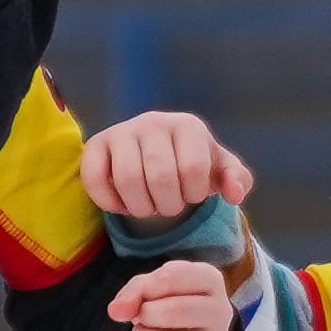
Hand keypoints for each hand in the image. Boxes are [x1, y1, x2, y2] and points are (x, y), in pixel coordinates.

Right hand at [80, 112, 253, 225]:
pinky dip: (109, 203)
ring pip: (128, 179)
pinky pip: (95, 179)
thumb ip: (236, 180)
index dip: (194, 194)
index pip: (193, 169)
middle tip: (170, 207)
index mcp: (187, 125)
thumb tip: (234, 194)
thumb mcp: (219, 171)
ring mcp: (122, 131)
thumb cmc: (191, 163)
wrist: (157, 151)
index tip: (192, 195)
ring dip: (141, 207)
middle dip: (168, 205)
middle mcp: (153, 121)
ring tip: (148, 208)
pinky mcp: (95, 145)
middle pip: (160, 177)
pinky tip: (122, 206)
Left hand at [112, 261, 234, 330]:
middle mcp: (221, 312)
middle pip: (173, 312)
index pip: (170, 278)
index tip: (143, 297)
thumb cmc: (168, 301)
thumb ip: (133, 292)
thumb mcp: (150, 287)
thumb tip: (116, 311)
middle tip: (143, 319)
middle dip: (143, 316)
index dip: (144, 290)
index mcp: (210, 280)